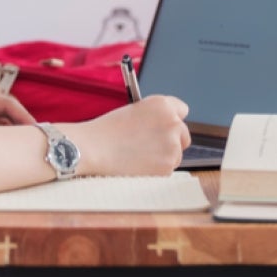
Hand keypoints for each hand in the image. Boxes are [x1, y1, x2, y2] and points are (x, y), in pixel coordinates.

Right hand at [62, 95, 189, 176]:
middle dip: (171, 141)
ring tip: (138, 155)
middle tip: (148, 145)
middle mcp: (173, 124)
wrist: (93, 149)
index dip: (170, 119)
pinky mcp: (168, 167)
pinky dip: (156, 170)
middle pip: (183, 135)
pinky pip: (167, 169)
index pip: (182, 110)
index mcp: (163, 105)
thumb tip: (167, 127)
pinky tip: (138, 165)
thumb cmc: (107, 130)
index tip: (163, 127)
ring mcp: (172, 146)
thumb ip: (155, 115)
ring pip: (176, 154)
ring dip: (163, 157)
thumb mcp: (134, 110)